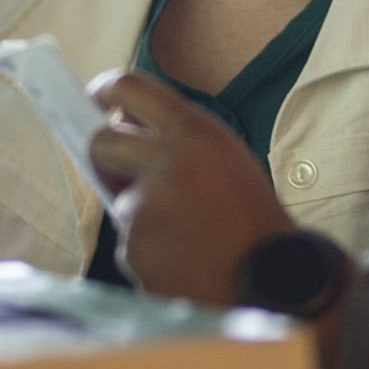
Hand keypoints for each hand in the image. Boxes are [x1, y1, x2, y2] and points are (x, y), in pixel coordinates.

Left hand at [87, 69, 294, 306]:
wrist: (273, 282)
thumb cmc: (253, 221)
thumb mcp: (225, 160)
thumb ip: (179, 142)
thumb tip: (123, 130)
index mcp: (196, 131)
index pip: (129, 87)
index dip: (104, 90)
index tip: (95, 98)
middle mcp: (166, 161)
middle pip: (101, 143)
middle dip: (104, 159)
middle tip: (118, 173)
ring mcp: (146, 206)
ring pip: (121, 203)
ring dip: (142, 219)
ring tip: (187, 237)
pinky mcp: (134, 247)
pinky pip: (129, 244)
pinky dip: (149, 254)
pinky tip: (184, 262)